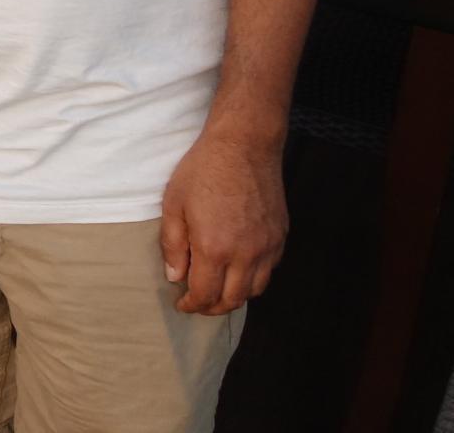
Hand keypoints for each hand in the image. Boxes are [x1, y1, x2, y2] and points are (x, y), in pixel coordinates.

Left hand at [158, 129, 286, 315]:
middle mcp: (246, 254)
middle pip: (233, 300)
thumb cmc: (203, 170)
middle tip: (198, 304)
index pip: (205, 294)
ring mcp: (267, 246)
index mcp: (214, 248)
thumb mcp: (174, 205)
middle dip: (212, 308)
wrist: (244, 145)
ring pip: (255, 290)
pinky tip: (238, 270)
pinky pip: (269, 270)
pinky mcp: (280, 236)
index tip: (181, 304)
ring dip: (235, 296)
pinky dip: (253, 279)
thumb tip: (175, 276)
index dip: (191, 305)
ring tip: (218, 290)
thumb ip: (173, 245)